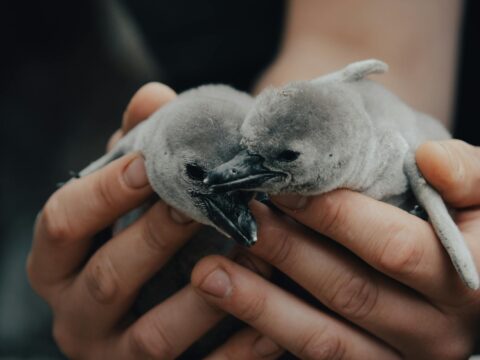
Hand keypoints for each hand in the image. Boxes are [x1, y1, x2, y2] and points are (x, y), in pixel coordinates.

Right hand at [27, 83, 281, 358]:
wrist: (160, 304)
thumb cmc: (144, 233)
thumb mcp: (133, 192)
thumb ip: (138, 148)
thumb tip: (153, 95)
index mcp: (60, 264)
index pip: (60, 224)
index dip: (102, 193)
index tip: (147, 164)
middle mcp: (76, 315)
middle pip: (109, 277)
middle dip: (159, 236)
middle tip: (208, 202)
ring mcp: (116, 357)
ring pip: (155, 335)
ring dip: (209, 294)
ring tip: (256, 254)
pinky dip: (241, 346)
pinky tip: (276, 317)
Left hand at [191, 139, 479, 358]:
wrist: (468, 268)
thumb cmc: (471, 218)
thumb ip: (470, 174)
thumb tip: (432, 161)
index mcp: (472, 281)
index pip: (395, 248)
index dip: (336, 216)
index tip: (282, 184)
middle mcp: (442, 332)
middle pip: (350, 292)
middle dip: (287, 250)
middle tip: (238, 216)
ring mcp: (403, 358)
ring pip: (324, 340)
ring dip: (262, 304)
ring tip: (209, 272)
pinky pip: (318, 357)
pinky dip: (271, 330)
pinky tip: (234, 303)